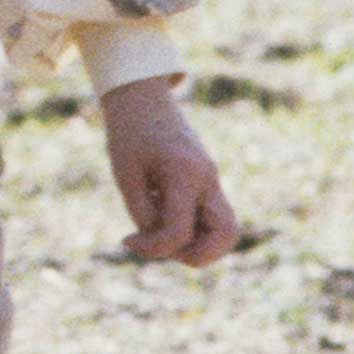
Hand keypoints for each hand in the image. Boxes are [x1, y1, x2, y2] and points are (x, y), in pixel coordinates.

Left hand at [102, 76, 241, 265]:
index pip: (179, 231)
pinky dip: (195, 231)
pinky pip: (213, 219)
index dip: (151, 248)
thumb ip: (144, 215)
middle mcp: (207, 179)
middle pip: (227, 235)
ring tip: (164, 236)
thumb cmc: (129, 133)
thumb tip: (161, 247)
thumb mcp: (126, 175)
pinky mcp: (209, 183)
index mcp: (184, 173)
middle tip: (162, 245)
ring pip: (227, 230)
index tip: (127, 240)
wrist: (143, 99)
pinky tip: (164, 220)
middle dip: (195, 255)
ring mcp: (213, 181)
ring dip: (199, 245)